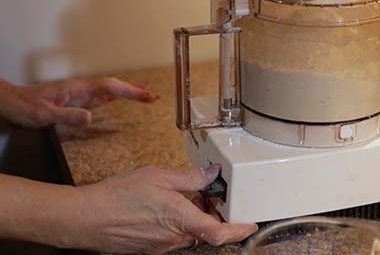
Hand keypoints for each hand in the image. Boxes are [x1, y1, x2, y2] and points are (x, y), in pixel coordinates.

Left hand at [0, 77, 157, 127]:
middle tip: (154, 97)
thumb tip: (90, 117)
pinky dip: (115, 98)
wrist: (11, 104)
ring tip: (146, 96)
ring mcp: (79, 96)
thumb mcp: (44, 115)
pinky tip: (120, 99)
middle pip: (114, 87)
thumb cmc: (24, 107)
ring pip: (109, 91)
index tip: (145, 95)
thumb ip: (67, 116)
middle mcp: (81, 90)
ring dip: (127, 93)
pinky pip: (100, 99)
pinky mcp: (76, 103)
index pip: (109, 87)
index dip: (128, 91)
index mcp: (77, 89)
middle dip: (135, 90)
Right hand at [65, 165, 256, 253]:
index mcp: (181, 219)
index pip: (220, 232)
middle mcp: (174, 238)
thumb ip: (189, 178)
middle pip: (208, 231)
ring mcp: (163, 246)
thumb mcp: (158, 177)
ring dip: (197, 218)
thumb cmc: (117, 197)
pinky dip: (180, 223)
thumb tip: (210, 174)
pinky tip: (169, 207)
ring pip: (191, 234)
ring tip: (187, 197)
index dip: (240, 230)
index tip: (251, 224)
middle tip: (213, 196)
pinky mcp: (151, 248)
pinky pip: (175, 237)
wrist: (85, 218)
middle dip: (216, 215)